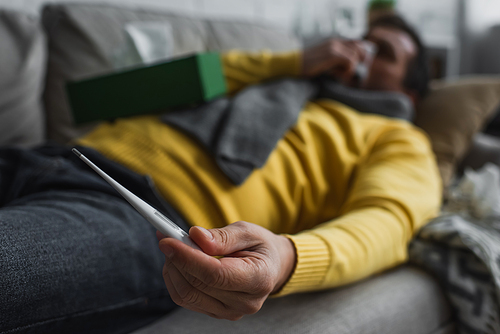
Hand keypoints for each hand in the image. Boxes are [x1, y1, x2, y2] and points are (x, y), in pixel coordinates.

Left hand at [157, 221, 295, 319]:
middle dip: (177, 258)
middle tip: (167, 236)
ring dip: (173, 268)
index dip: (188, 258)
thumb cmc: (260, 246)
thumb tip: (196, 236)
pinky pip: (186, 299)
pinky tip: (178, 261)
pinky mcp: (215, 313)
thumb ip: (223, 236)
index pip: (216, 274)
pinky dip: (176, 278)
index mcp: (259, 279)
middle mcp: (245, 302)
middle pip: (197, 285)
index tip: (168, 241)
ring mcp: (229, 311)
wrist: (270, 266)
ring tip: (175, 247)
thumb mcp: (248, 232)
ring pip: (186, 294)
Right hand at [301, 38, 367, 82]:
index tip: (358, 65)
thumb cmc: (307, 66)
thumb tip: (350, 69)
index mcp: (334, 42)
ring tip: (340, 75)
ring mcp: (334, 47)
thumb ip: (336, 61)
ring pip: (355, 56)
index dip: (361, 53)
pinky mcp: (332, 54)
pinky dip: (347, 70)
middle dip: (359, 62)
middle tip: (350, 73)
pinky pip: (350, 61)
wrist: (293, 64)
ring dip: (351, 68)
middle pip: (359, 49)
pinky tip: (337, 75)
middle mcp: (335, 42)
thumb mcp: (324, 61)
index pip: (356, 42)